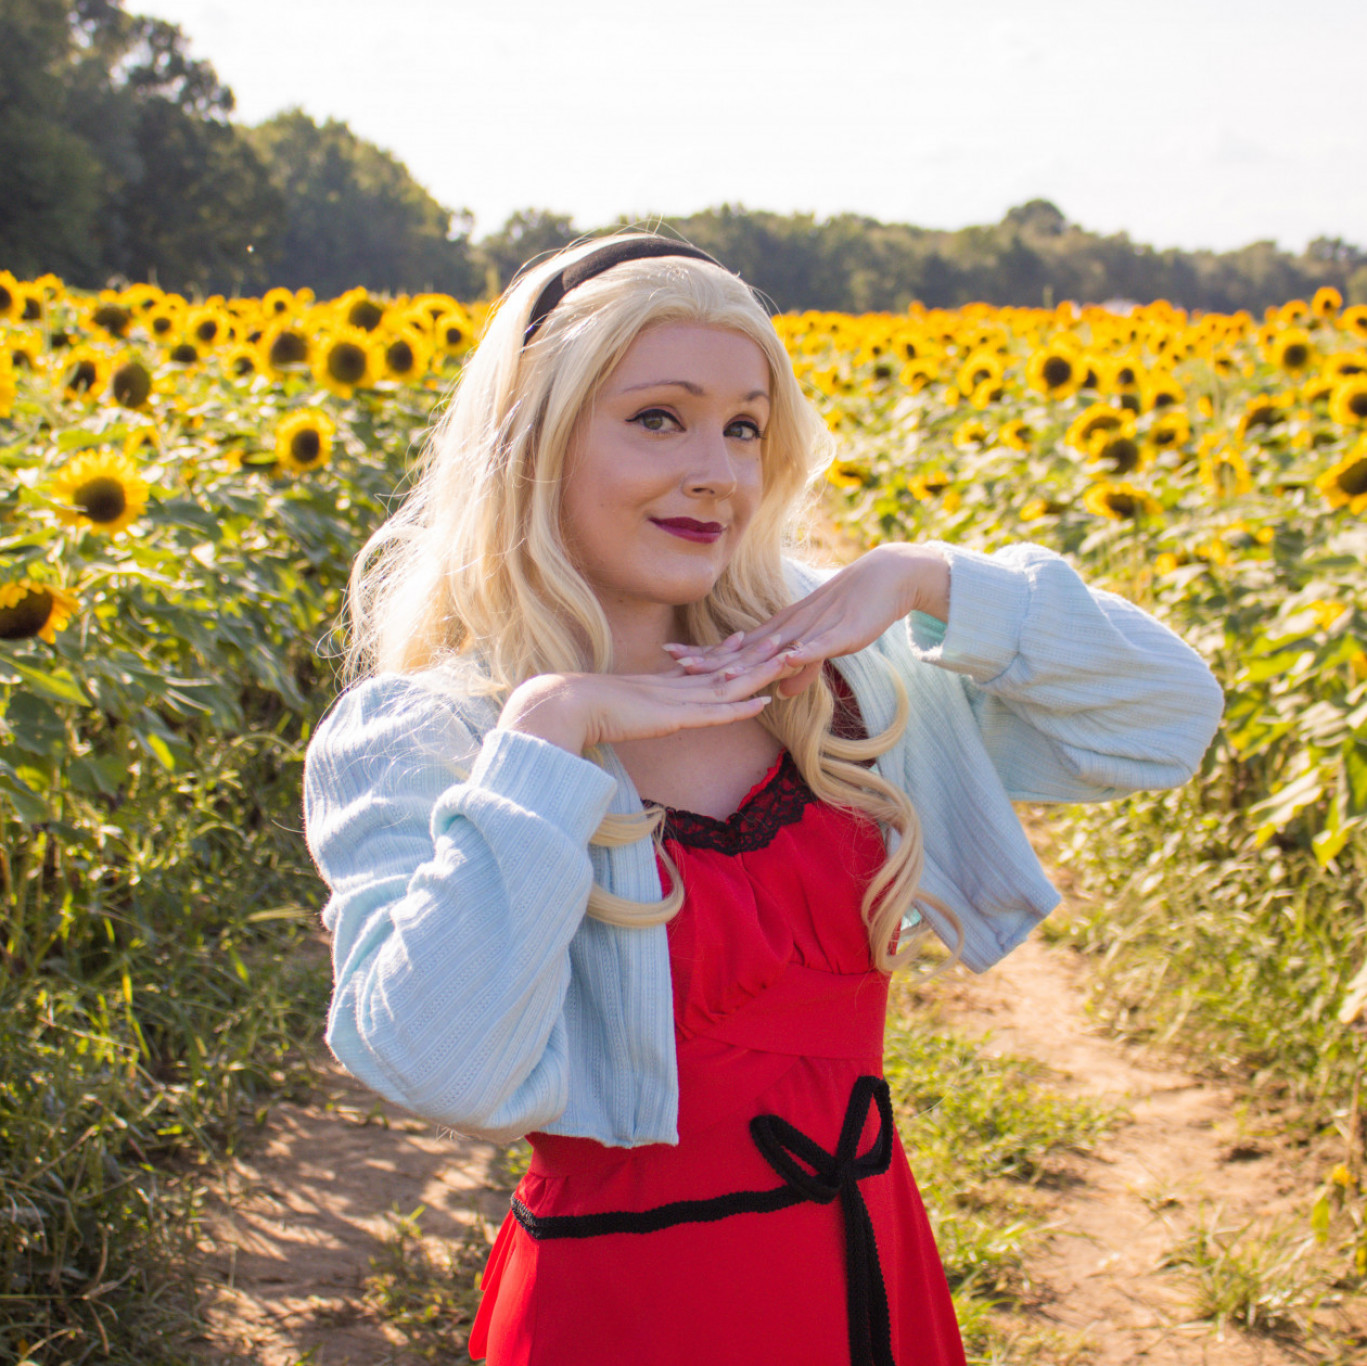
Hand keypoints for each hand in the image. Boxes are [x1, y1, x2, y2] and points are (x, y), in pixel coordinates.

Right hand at [497, 646, 807, 753]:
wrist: (566, 706)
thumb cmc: (577, 709)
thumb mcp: (605, 707)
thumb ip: (616, 707)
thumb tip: (609, 709)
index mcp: (656, 686)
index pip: (697, 668)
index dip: (722, 655)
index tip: (742, 639)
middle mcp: (671, 689)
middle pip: (720, 671)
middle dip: (752, 657)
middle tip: (782, 639)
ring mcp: (675, 702)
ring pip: (728, 687)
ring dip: (758, 675)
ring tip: (788, 660)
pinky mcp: (675, 718)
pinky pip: (716, 713)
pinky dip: (740, 707)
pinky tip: (764, 702)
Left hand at [663, 544, 948, 698]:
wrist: (885, 578)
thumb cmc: (852, 612)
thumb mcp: (823, 647)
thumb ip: (801, 669)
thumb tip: (781, 694)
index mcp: (781, 632)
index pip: (736, 648)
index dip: (707, 654)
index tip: (675, 658)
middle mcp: (790, 629)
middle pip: (745, 649)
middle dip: (713, 658)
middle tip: (676, 662)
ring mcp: (813, 630)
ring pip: (775, 648)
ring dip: (749, 660)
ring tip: (721, 673)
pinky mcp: (840, 633)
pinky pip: (819, 645)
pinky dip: (803, 653)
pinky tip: (786, 659)